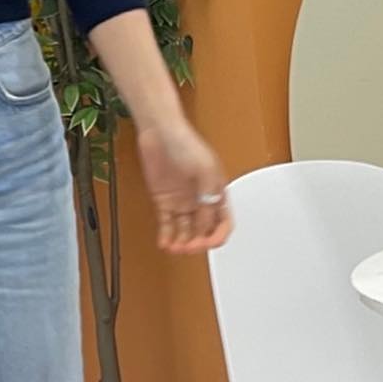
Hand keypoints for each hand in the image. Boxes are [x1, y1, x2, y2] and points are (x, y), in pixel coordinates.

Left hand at [135, 120, 232, 253]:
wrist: (159, 132)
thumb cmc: (185, 142)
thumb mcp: (205, 170)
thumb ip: (207, 198)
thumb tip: (206, 221)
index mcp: (216, 191)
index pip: (223, 223)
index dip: (217, 237)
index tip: (207, 244)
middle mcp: (200, 199)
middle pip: (204, 231)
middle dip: (198, 243)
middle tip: (189, 249)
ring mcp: (182, 200)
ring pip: (186, 231)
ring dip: (182, 243)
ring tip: (175, 249)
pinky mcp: (164, 200)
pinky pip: (167, 223)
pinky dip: (167, 235)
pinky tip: (165, 243)